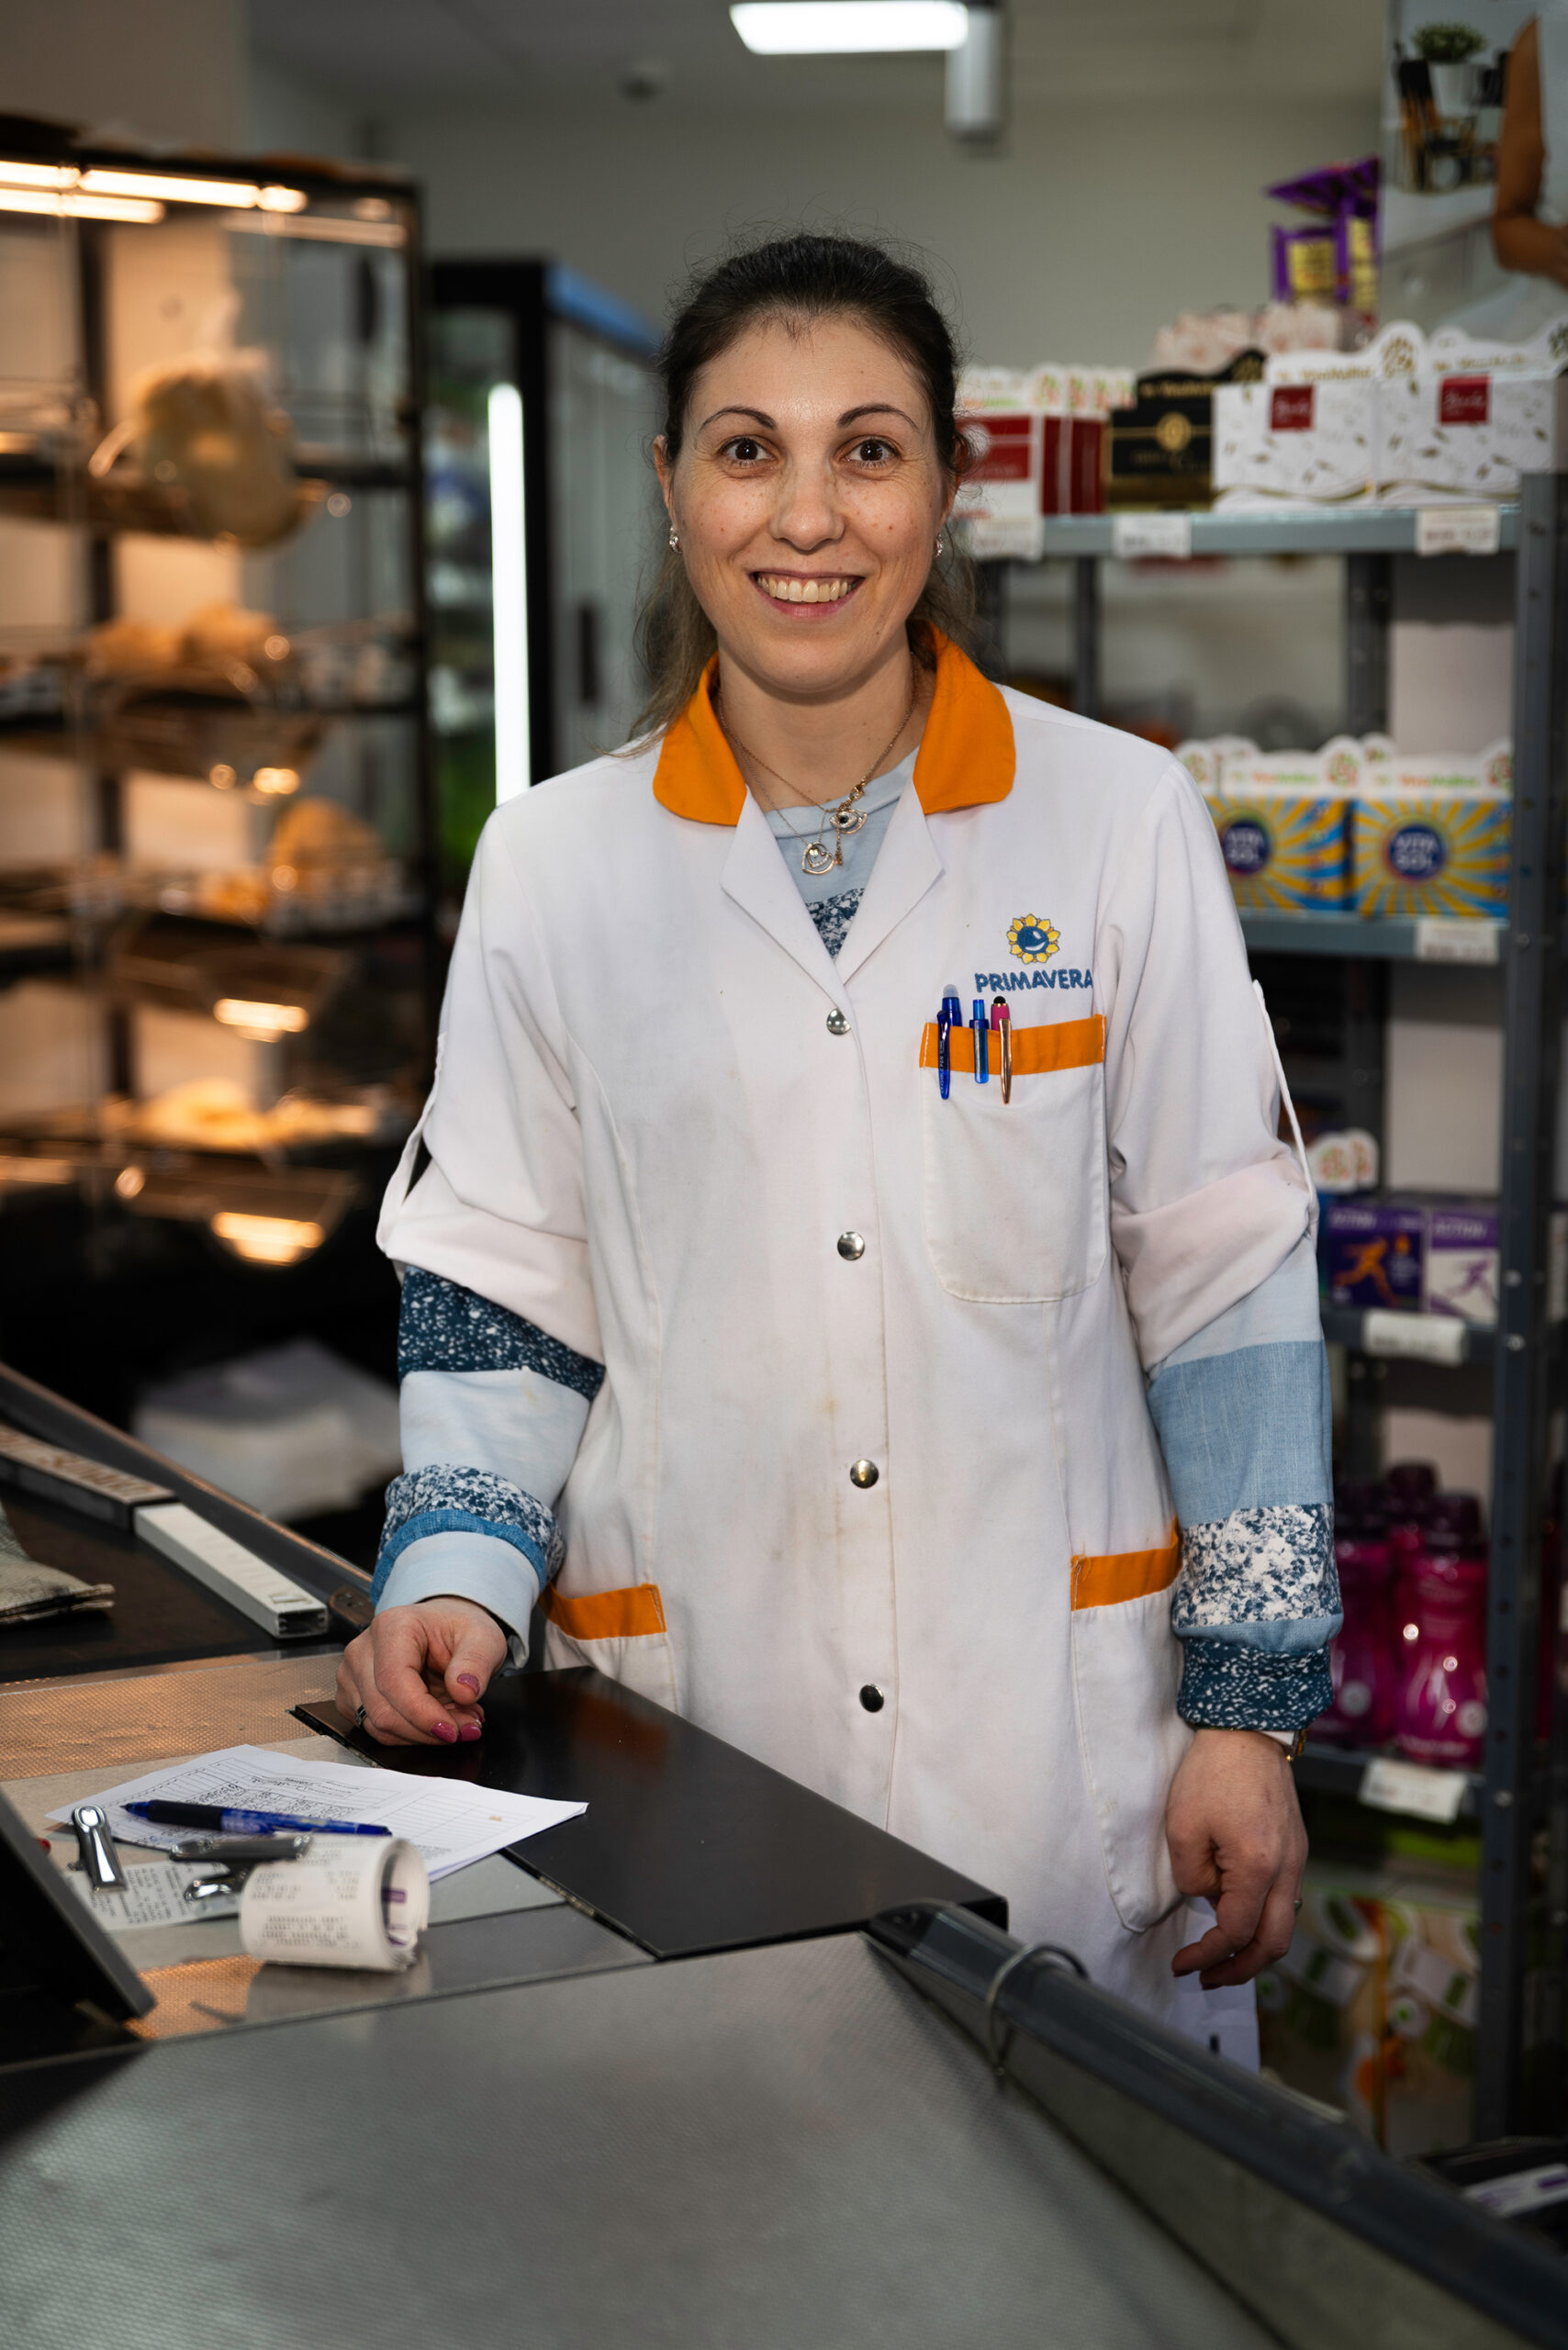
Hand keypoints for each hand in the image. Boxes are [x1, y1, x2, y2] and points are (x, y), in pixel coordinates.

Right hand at [336, 1597, 507, 1747]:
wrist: (442, 1629)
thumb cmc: (456, 1629)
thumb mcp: (483, 1637)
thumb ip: (476, 1661)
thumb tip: (464, 1690)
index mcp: (392, 1627)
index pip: (394, 1680)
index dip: (422, 1714)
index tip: (452, 1730)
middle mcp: (363, 1650)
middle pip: (384, 1710)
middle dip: (429, 1729)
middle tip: (468, 1726)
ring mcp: (353, 1675)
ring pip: (380, 1726)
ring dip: (423, 1734)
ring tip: (457, 1719)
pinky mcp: (353, 1698)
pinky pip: (378, 1731)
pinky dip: (411, 1734)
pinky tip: (435, 1719)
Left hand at [1166, 1727, 1306, 1989]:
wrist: (1248, 1728)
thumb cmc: (1212, 1773)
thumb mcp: (1183, 1827)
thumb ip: (1192, 1877)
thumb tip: (1207, 1898)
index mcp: (1258, 1869)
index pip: (1235, 1933)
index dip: (1207, 1956)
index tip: (1182, 1965)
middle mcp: (1287, 1870)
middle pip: (1273, 1944)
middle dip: (1239, 1970)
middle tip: (1207, 1978)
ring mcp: (1297, 1858)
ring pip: (1283, 1924)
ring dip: (1252, 1947)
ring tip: (1218, 1956)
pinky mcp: (1295, 1847)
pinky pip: (1283, 1898)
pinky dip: (1260, 1919)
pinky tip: (1234, 1915)